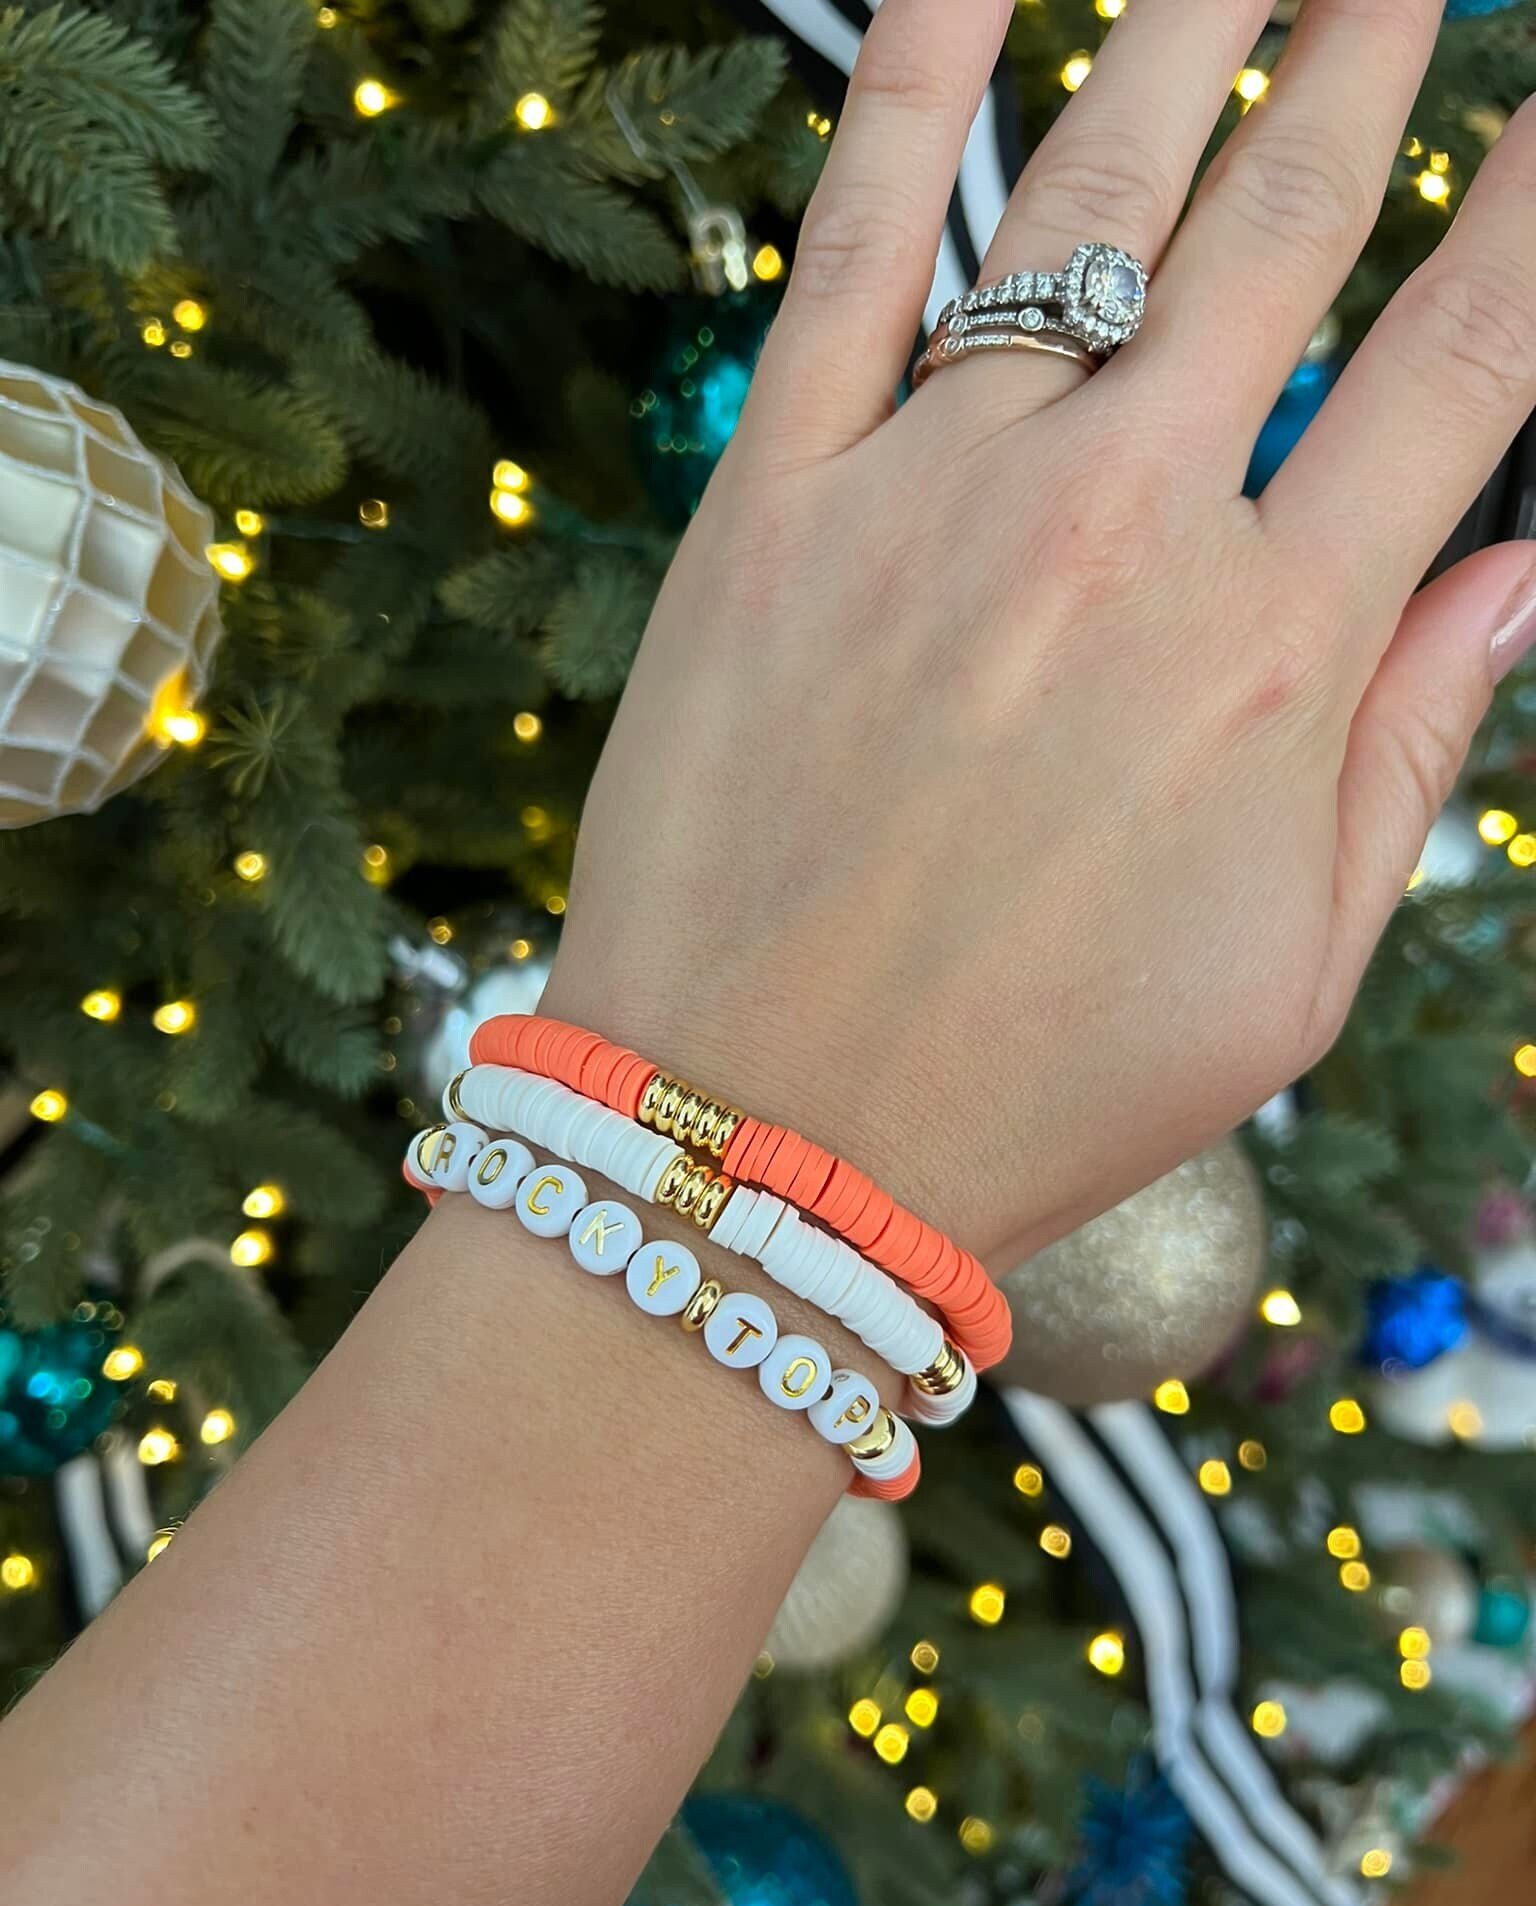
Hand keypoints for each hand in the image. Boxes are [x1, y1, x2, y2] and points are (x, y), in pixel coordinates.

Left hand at [547, 0, 1535, 1270]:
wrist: (763, 1140)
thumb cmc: (1038, 1083)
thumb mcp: (1285, 972)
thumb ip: (1408, 752)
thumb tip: (1521, 575)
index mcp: (1278, 652)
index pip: (1469, 358)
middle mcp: (1127, 528)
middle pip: (1288, 216)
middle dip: (1377, 46)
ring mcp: (940, 493)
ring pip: (1092, 193)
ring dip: (1194, 21)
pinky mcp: (776, 498)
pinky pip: (853, 244)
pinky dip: (913, 76)